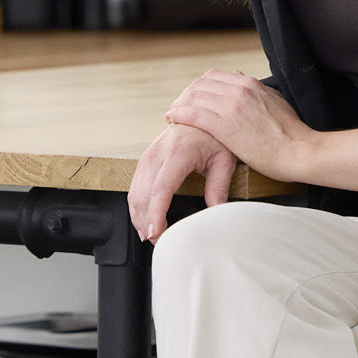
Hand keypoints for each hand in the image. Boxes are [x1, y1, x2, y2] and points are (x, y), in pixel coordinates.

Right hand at [126, 123, 236, 243]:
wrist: (199, 114)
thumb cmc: (212, 135)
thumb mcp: (224, 160)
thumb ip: (219, 188)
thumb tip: (216, 213)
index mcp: (178, 153)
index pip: (161, 189)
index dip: (156, 214)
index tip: (156, 233)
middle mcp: (158, 154)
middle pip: (144, 194)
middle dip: (147, 222)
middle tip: (159, 242)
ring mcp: (148, 156)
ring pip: (135, 192)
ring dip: (139, 216)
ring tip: (149, 236)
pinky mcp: (145, 159)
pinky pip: (134, 186)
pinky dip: (136, 206)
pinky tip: (143, 219)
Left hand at [164, 69, 312, 181]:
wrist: (300, 151)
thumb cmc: (291, 133)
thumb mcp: (276, 102)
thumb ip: (258, 93)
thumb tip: (246, 85)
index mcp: (250, 84)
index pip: (214, 77)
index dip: (198, 87)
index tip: (192, 97)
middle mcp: (239, 90)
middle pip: (200, 84)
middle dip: (186, 95)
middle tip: (178, 106)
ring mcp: (231, 106)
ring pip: (194, 98)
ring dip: (179, 104)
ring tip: (173, 113)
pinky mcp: (225, 126)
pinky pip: (194, 115)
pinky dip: (180, 115)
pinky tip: (173, 119)